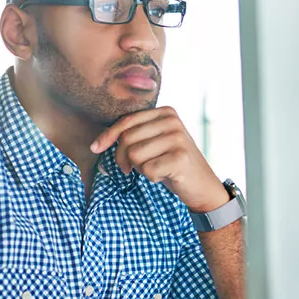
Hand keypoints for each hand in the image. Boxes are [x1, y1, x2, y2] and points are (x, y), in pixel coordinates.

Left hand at [90, 106, 228, 212]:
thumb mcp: (155, 142)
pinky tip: (165, 176)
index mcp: (166, 112)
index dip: (108, 135)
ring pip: (135, 155)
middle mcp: (173, 121)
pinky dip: (152, 177)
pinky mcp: (180, 158)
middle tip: (130, 169)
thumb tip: (99, 141)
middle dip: (123, 157)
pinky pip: (147, 169)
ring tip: (156, 169)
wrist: (203, 186)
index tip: (95, 148)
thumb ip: (135, 134)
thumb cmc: (172, 164)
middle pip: (128, 138)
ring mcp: (178, 138)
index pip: (127, 121)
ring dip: (140, 168)